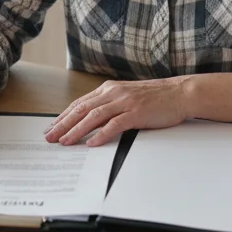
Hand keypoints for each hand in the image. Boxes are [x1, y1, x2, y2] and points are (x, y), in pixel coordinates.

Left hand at [44, 77, 191, 146]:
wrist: (180, 92)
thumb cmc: (156, 97)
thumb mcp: (128, 96)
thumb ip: (110, 105)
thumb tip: (92, 120)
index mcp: (110, 89)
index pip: (80, 103)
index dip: (64, 116)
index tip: (52, 127)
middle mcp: (114, 93)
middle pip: (82, 109)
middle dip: (64, 124)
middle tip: (51, 137)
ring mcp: (125, 102)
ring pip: (94, 116)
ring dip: (77, 130)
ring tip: (65, 142)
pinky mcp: (136, 113)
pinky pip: (115, 124)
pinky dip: (101, 134)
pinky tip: (92, 143)